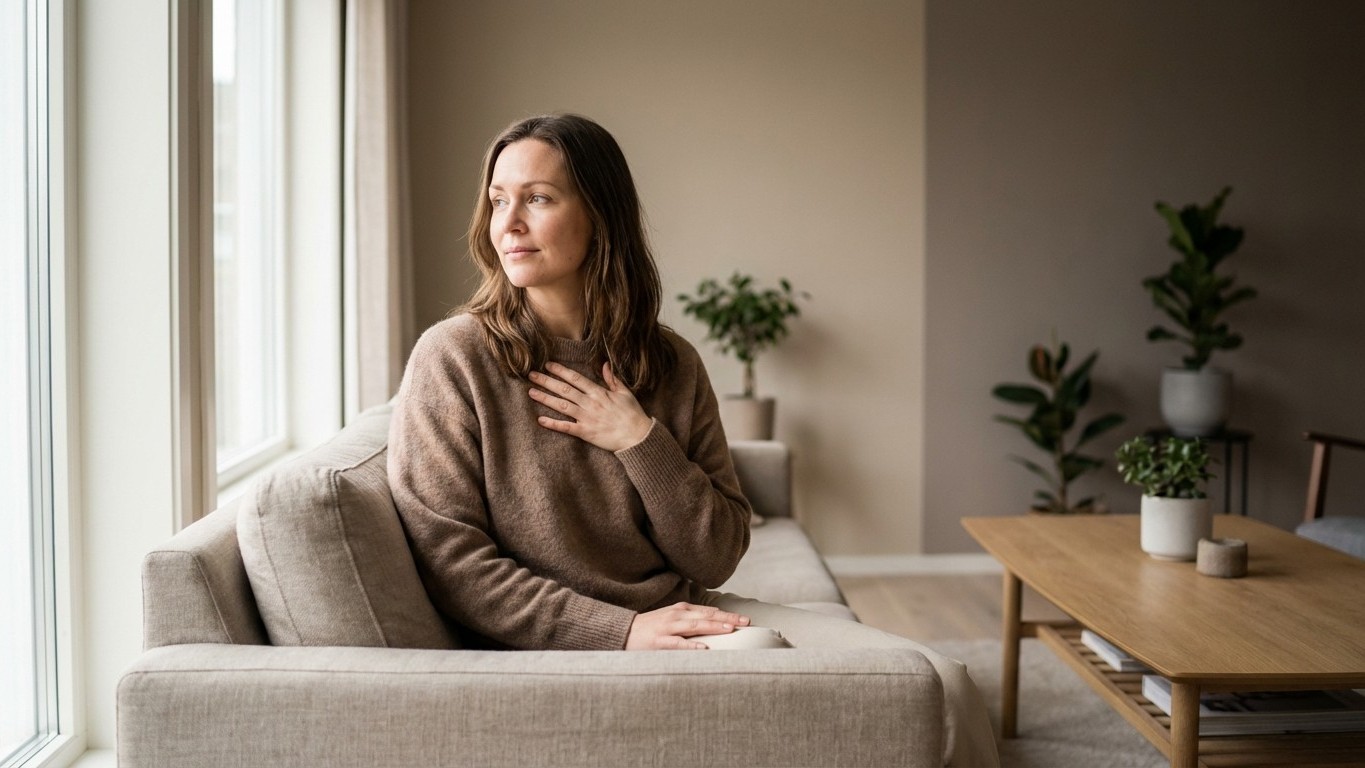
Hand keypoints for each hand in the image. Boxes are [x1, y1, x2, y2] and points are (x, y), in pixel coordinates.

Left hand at [529, 362, 653, 451]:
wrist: (638, 436)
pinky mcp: (586, 433)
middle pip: (564, 390)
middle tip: (531, 375)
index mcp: (599, 392)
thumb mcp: (625, 393)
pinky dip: (553, 424)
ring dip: (545, 398)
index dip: (561, 371)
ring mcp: (587, 418)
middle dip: (547, 381)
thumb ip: (612, 379)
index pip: (576, 378)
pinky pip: (566, 427)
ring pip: (562, 406)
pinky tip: (540, 420)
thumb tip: (605, 364)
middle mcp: (590, 403)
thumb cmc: (633, 414)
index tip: (548, 365)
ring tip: (531, 392)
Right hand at [625, 602, 751, 649]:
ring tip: (731, 629)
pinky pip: (678, 643)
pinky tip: (704, 648)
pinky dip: (692, 645)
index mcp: (682, 609)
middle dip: (728, 618)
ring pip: (695, 626)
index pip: (709, 611)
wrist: (624, 632)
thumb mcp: (672, 618)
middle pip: (707, 616)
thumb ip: (691, 620)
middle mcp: (677, 615)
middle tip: (746, 622)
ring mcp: (668, 627)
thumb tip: (715, 624)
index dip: (728, 614)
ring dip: (714, 626)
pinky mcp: (660, 641)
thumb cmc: (651, 627)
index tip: (746, 619)